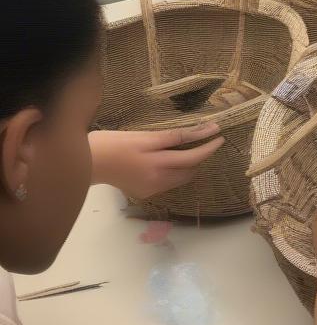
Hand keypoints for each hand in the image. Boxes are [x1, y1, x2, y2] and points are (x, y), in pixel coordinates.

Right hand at [89, 125, 223, 197]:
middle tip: (204, 141)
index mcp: (157, 163)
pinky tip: (166, 162)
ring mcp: (151, 189)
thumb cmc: (114, 143)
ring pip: (180, 178)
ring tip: (186, 150)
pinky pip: (168, 183)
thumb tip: (201, 131)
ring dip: (188, 166)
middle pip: (190, 170)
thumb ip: (174, 136)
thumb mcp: (145, 135)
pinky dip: (174, 172)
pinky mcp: (145, 193)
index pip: (192, 156)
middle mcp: (157, 180)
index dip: (209, 146)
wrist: (87, 164)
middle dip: (200, 157)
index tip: (220, 135)